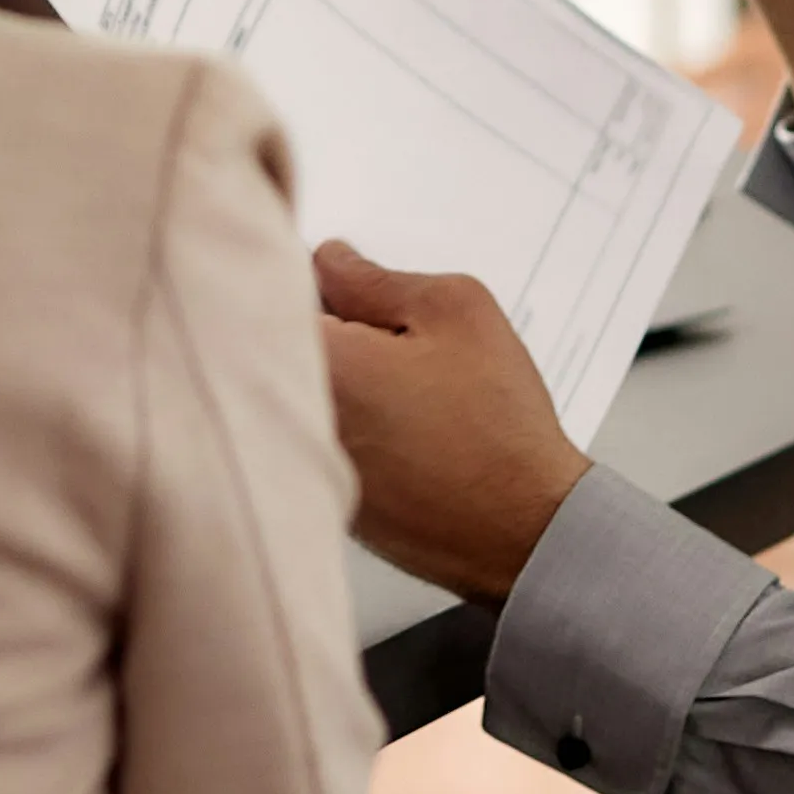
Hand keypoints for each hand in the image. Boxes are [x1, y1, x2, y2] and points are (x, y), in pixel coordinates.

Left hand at [314, 240, 589, 606]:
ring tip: (407, 391)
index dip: (309, 278)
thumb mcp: (455, 311)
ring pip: (302, 394)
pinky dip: (354, 427)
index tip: (339, 277)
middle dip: (325, 327)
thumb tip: (331, 261)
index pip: (269, 291)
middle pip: (282, 345)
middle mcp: (294, 416)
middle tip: (385, 333)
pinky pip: (322, 440)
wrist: (524, 531)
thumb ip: (376, 277)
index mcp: (319, 360)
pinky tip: (407, 433)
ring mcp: (305, 463)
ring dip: (341, 380)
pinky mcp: (325, 498)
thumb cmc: (497, 427)